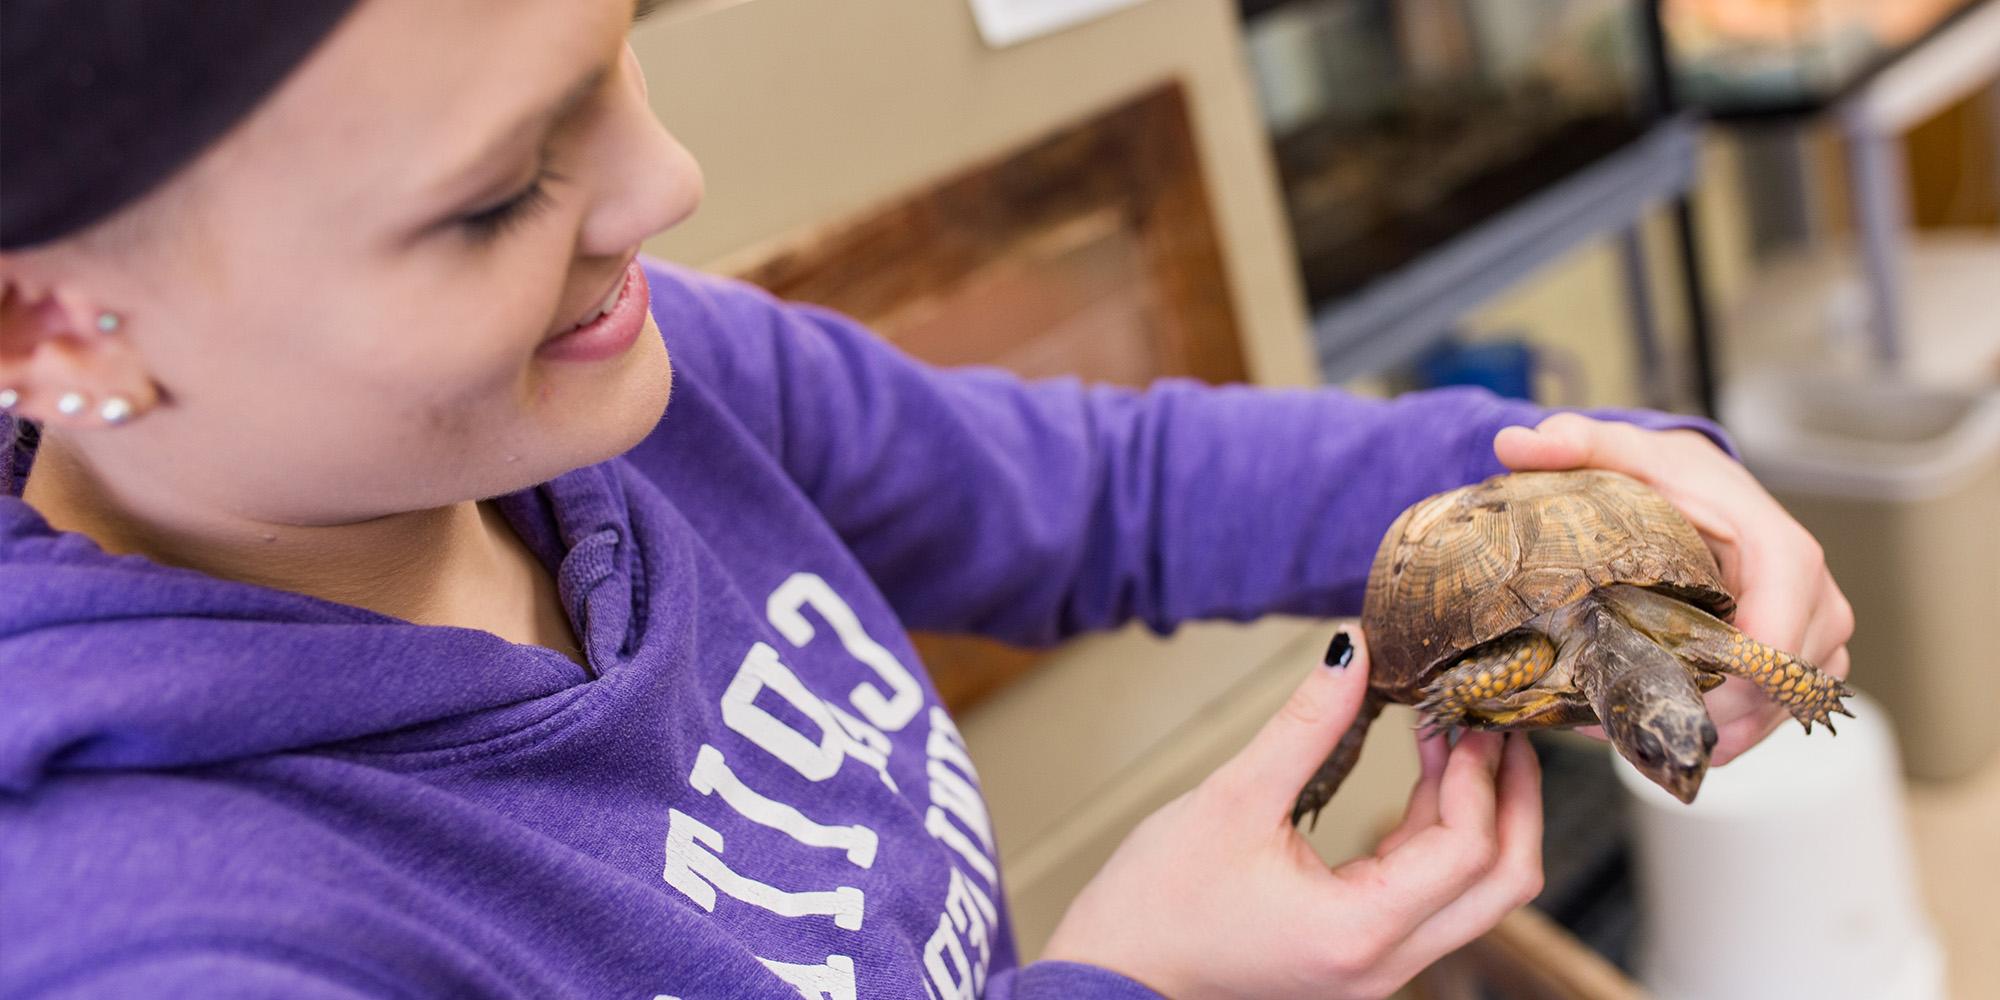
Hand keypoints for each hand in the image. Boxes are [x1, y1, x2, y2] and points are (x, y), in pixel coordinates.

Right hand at [1039, 632, 1542, 998]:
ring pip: (1475, 895)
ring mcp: (1378, 967)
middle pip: (1501, 886)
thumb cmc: (1159, 904)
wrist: (1115, 976)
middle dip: (1514, 801)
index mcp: (1359, 931)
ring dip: (1479, 816)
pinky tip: (1422, 780)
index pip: (1466, 850)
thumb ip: (1304, 724)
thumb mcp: (1232, 798)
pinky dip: (1439, 836)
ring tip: (1458, 739)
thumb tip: (1354, 649)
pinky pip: (1432, 896)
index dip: (1478, 774)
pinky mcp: (1362, 954)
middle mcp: (1384, 964)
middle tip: (1500, 728)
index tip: (1462, 713)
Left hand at [1493, 413, 1854, 763]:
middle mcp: (1815, 597)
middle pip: (1786, 677)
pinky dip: (1716, 732)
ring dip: (1708, 727)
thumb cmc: (1667, 479)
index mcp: (1779, 545)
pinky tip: (1655, 715)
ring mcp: (1815, 639)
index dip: (1747, 656)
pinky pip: (1768, 723)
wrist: (1698, 493)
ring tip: (1630, 714)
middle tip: (1629, 703)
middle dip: (1710, 704)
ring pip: (1778, 711)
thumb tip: (1515, 443)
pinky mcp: (1799, 669)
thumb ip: (1575, 445)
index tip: (1685, 680)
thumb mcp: (1622, 455)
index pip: (1789, 610)